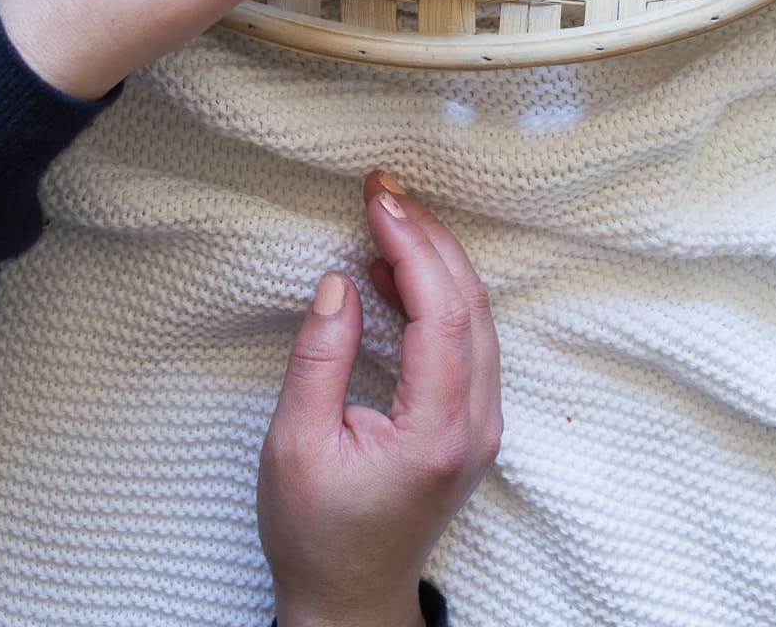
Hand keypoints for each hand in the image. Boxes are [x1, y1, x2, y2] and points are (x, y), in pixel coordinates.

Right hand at [258, 173, 501, 626]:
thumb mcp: (295, 447)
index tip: (378, 198)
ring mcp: (480, 426)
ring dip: (435, 259)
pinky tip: (394, 270)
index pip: (440, 314)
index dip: (412, 245)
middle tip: (382, 189)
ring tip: (386, 215)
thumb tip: (341, 282)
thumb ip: (319, 360)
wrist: (349, 599)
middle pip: (470, 304)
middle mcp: (474, 426)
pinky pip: (468, 338)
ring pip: (476, 317)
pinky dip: (437, 292)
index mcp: (436, 433)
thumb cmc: (315, 534)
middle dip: (427, 236)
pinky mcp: (471, 423)